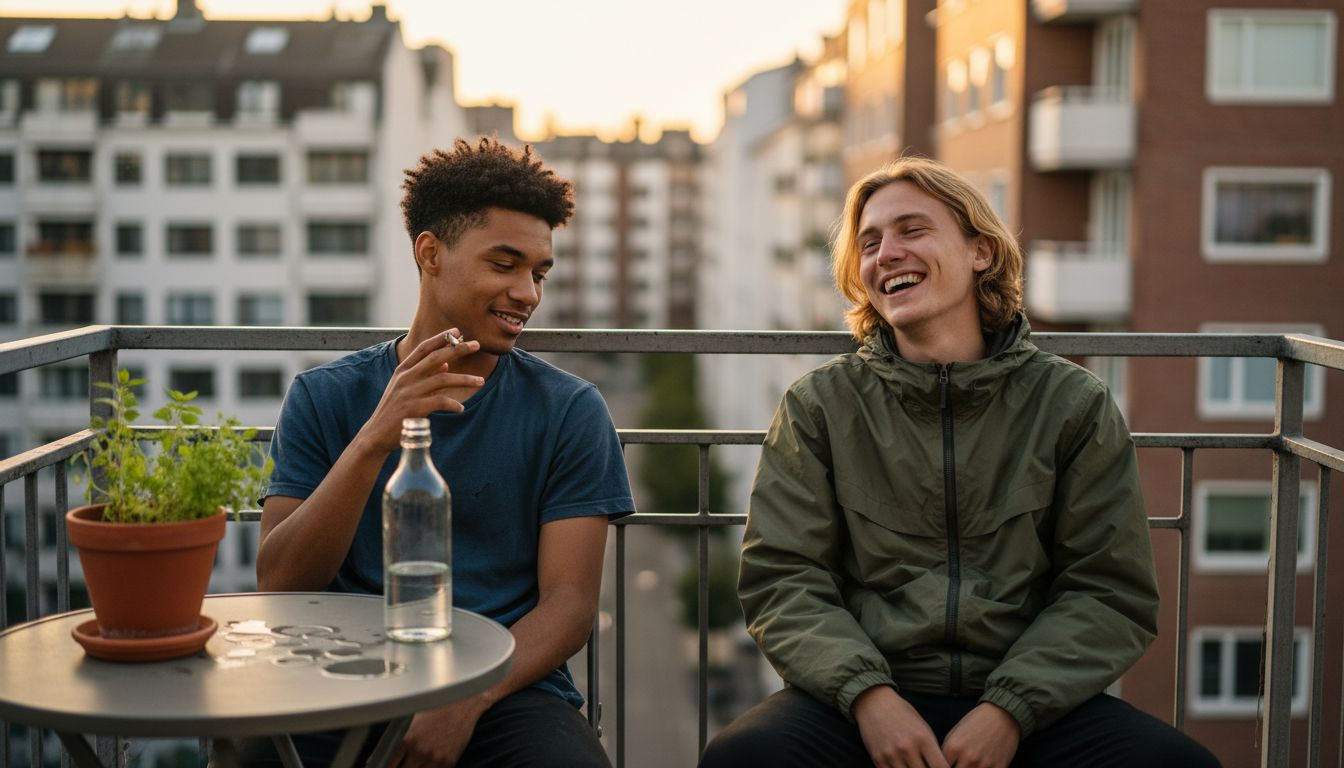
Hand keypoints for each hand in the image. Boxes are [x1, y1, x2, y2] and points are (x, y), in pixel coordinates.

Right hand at [359, 329, 483, 453]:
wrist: (377, 434)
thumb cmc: (394, 411)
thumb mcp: (405, 389)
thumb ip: (424, 375)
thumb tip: (445, 364)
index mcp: (403, 370)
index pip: (423, 348)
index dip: (440, 338)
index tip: (457, 331)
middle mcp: (406, 378)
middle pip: (436, 357)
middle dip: (458, 349)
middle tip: (476, 345)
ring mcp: (410, 392)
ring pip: (443, 378)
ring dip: (465, 379)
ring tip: (481, 381)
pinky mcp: (415, 408)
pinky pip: (441, 401)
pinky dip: (454, 404)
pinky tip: (460, 408)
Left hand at [389, 696, 488, 767]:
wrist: (462, 705)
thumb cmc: (438, 708)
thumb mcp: (413, 720)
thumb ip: (402, 738)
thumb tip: (393, 753)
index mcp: (408, 740)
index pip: (390, 764)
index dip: (389, 766)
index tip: (390, 766)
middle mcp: (420, 751)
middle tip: (406, 763)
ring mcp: (435, 759)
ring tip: (418, 763)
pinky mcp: (449, 762)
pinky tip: (430, 763)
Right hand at [853, 686, 948, 767]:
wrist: (874, 703)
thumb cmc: (902, 714)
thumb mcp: (923, 727)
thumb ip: (932, 749)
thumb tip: (940, 767)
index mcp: (923, 738)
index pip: (940, 767)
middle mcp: (907, 748)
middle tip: (927, 766)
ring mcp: (891, 755)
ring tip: (914, 765)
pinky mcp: (878, 759)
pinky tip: (902, 767)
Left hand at [941, 703, 1018, 767]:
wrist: (1002, 714)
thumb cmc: (977, 722)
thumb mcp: (955, 733)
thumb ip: (946, 752)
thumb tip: (940, 765)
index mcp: (953, 747)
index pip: (940, 767)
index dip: (941, 767)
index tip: (946, 764)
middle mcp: (968, 758)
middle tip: (959, 764)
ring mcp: (984, 764)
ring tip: (969, 765)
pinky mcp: (999, 767)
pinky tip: (981, 767)